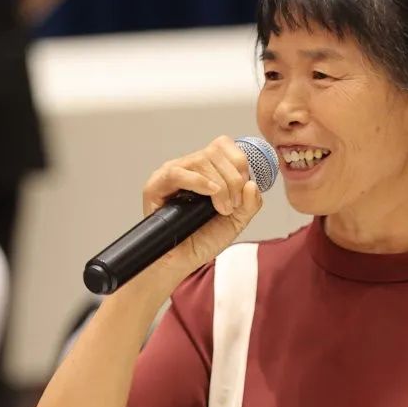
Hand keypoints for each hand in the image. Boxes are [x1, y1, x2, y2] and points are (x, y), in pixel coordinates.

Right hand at [140, 136, 262, 285]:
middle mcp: (189, 167)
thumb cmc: (203, 240)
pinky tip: (210, 194)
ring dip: (220, 186)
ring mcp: (171, 174)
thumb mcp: (236, 221)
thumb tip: (252, 184)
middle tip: (231, 206)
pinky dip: (199, 182)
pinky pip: (177, 173)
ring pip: (201, 160)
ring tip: (221, 209)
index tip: (242, 190)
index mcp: (207, 170)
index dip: (239, 163)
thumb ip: (250, 203)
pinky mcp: (155, 186)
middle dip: (233, 180)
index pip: (223, 145)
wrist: (182, 261)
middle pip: (216, 152)